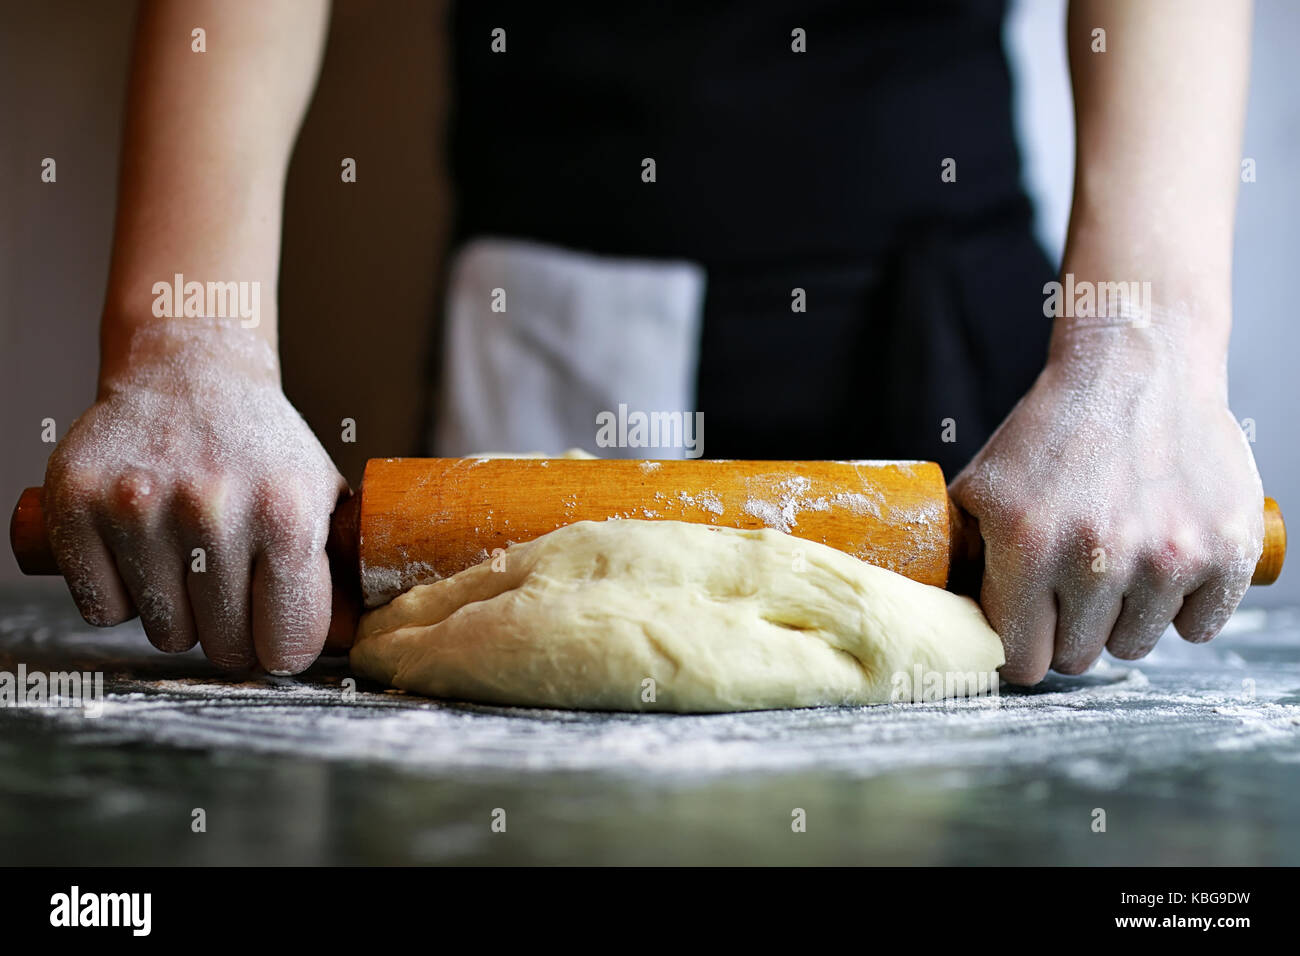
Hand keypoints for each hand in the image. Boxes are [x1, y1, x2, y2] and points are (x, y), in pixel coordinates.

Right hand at [43, 320, 346, 674]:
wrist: (190, 372)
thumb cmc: (262, 448)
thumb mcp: (321, 495)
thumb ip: (335, 569)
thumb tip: (347, 641)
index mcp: (286, 512)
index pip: (288, 642)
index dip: (284, 649)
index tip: (277, 637)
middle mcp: (213, 508)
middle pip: (225, 645)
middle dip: (233, 632)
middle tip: (232, 591)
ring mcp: (139, 505)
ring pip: (164, 633)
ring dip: (178, 613)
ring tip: (188, 560)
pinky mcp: (76, 501)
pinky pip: (102, 607)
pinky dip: (120, 595)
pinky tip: (142, 553)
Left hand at [951, 312, 1263, 683]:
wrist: (1137, 369)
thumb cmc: (1053, 431)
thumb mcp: (981, 486)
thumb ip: (961, 555)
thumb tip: (939, 614)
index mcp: (1026, 546)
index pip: (1022, 658)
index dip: (1022, 650)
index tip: (1028, 634)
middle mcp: (1095, 557)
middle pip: (1077, 658)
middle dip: (1068, 632)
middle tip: (1071, 589)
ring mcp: (1165, 557)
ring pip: (1135, 646)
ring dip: (1123, 619)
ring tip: (1117, 565)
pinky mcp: (1224, 551)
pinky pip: (1197, 627)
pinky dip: (1182, 607)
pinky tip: (1164, 565)